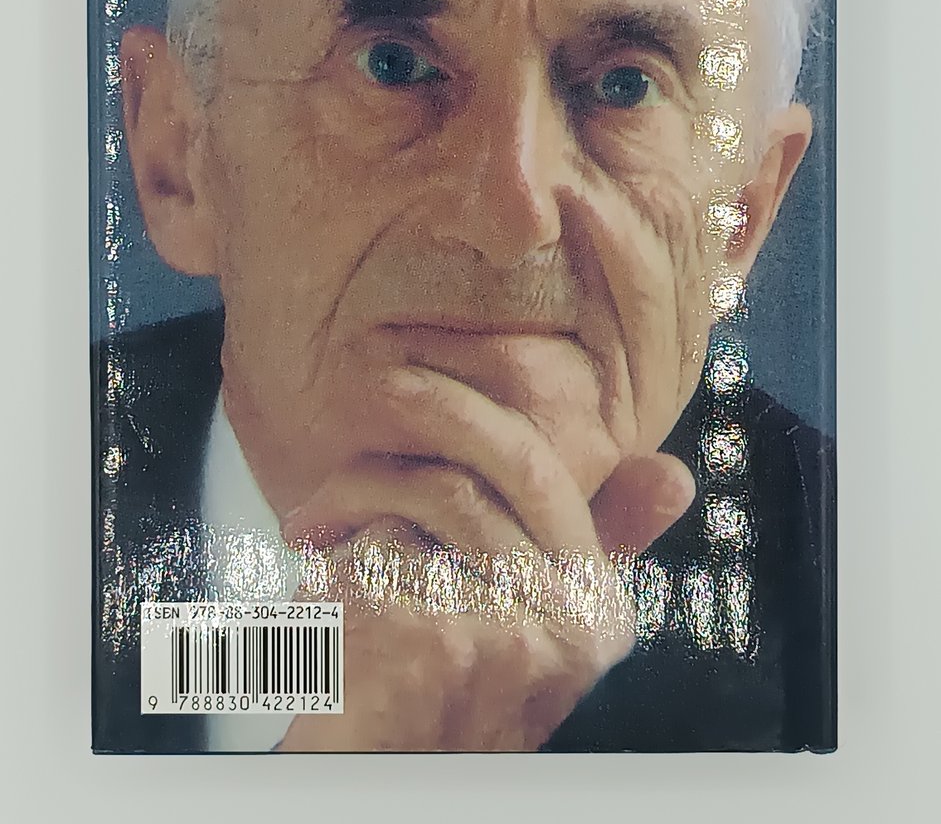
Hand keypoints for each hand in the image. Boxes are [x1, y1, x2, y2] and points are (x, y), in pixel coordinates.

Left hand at [273, 341, 694, 751]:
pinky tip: (317, 601)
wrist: (383, 788)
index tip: (423, 383)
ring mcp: (505, 627)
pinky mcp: (434, 640)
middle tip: (381, 381)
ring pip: (424, 496)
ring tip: (314, 531)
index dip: (478, 414)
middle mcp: (570, 622)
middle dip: (435, 406)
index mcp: (598, 608)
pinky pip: (369, 548)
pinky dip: (326, 563)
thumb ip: (593, 547)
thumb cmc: (441, 701)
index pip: (545, 471)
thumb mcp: (532, 627)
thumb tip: (673, 473)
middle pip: (498, 461)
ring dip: (351, 500)